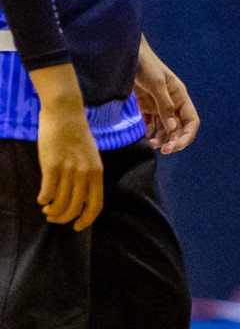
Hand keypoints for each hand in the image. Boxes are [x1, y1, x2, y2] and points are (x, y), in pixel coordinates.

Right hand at [31, 64, 102, 230]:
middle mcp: (86, 173)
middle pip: (75, 208)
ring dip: (51, 210)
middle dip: (63, 218)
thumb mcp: (90, 157)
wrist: (65, 114)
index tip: (76, 227)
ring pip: (60, 203)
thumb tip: (81, 198)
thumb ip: (88, 176)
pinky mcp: (52, 165)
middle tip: (53, 217)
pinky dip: (43, 199)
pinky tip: (40, 197)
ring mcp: (69, 169)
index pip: (96, 205)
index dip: (86, 220)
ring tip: (46, 207)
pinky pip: (47, 192)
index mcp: (97, 172)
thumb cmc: (76, 136)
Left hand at [134, 39, 198, 153]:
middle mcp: (172, 104)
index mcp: (180, 97)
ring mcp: (158, 106)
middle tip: (163, 150)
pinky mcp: (144, 107)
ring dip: (161, 139)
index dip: (187, 135)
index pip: (191, 121)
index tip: (176, 146)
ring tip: (151, 145)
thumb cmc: (145, 65)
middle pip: (178, 128)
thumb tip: (172, 129)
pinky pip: (150, 125)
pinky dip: (148, 134)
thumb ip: (164, 105)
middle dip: (174, 140)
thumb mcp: (156, 83)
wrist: (127, 56)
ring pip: (164, 129)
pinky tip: (143, 139)